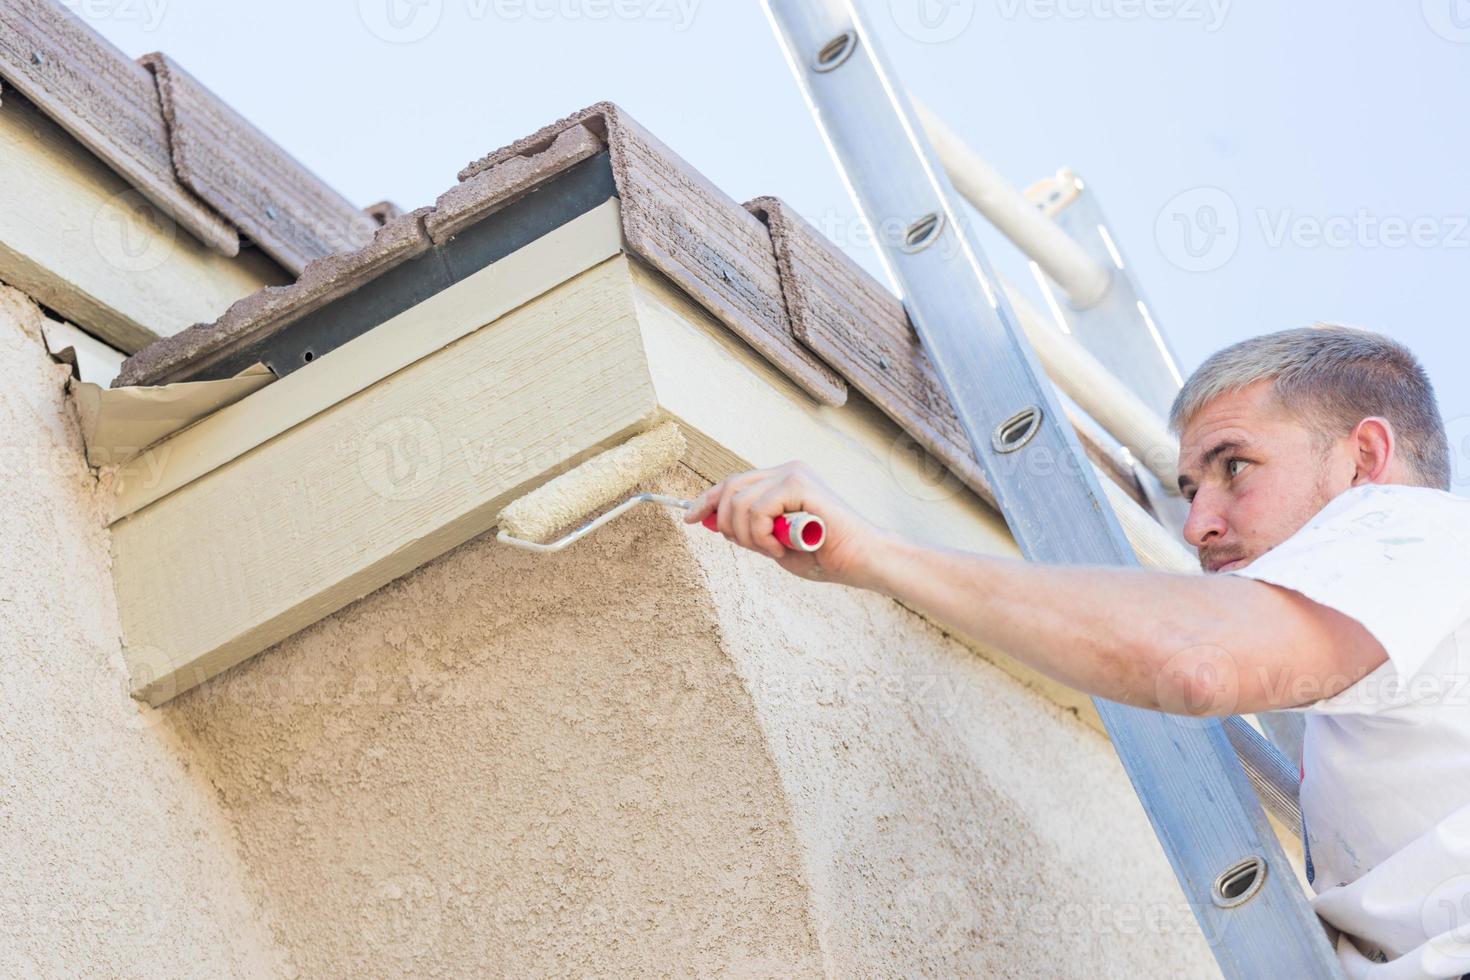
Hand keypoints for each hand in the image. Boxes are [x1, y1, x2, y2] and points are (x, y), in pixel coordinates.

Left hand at [682, 462, 886, 587]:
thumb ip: (750, 530)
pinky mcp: (798, 483)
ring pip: (739, 502)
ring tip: (774, 550)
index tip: (689, 519)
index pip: (733, 483)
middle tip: (750, 546)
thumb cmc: (827, 556)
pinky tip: (781, 547)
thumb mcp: (776, 544)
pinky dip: (761, 535)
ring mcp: (793, 474)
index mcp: (782, 481)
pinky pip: (756, 509)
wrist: (864, 561)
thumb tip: (712, 522)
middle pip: (729, 488)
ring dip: (748, 536)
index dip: (707, 501)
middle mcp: (786, 471)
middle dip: (724, 523)